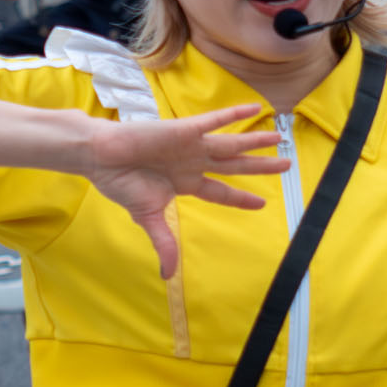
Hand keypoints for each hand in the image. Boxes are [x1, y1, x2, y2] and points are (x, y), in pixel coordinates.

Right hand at [83, 104, 286, 277]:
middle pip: (234, 166)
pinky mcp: (184, 130)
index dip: (240, 198)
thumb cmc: (120, 183)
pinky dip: (234, 115)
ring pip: (231, 144)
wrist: (100, 158)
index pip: (221, 192)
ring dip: (256, 142)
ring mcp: (190, 146)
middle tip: (286, 165)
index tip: (262, 202)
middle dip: (260, 167)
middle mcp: (193, 163)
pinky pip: (214, 121)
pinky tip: (255, 110)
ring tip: (279, 139)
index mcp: (185, 183)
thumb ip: (163, 242)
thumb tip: (168, 276)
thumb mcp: (146, 217)